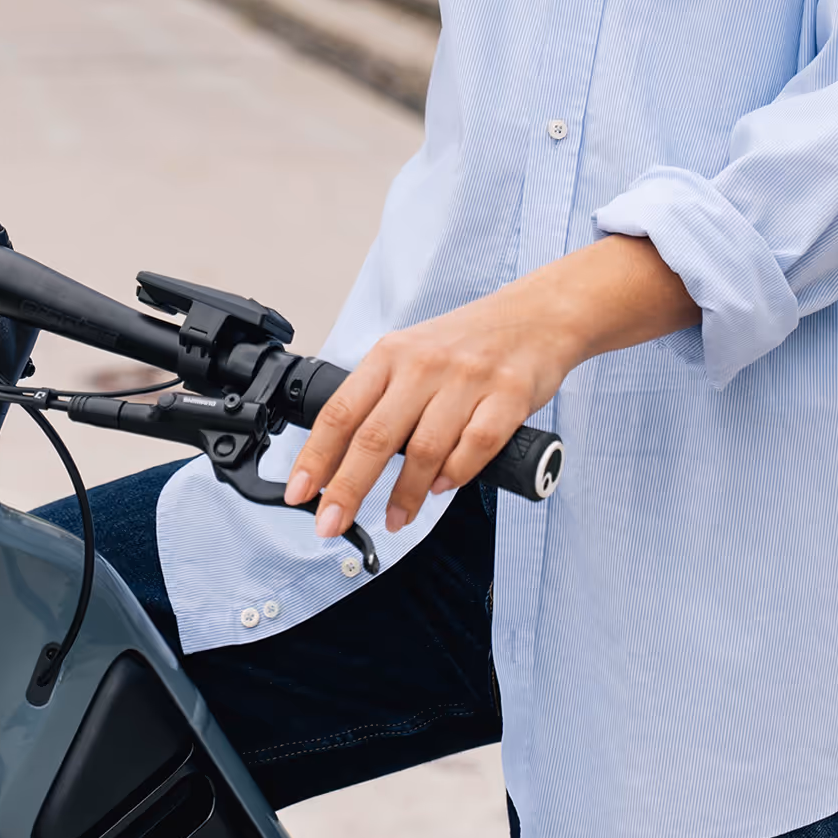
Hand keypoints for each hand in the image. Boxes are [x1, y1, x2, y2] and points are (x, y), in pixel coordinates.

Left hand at [282, 237, 700, 540]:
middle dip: (348, 489)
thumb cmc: (470, 342)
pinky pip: (475, 447)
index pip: (341, 411)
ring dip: (405, 494)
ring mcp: (468, 380)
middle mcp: (425, 364)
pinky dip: (454, 474)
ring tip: (395, 519)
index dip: (316, 456)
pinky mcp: (508, 396)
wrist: (538, 315)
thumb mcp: (413, 353)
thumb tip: (341, 459)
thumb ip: (383, 398)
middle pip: (374, 437)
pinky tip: (440, 488)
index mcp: (392, 354)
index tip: (299, 492)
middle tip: (330, 522)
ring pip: (424, 450)